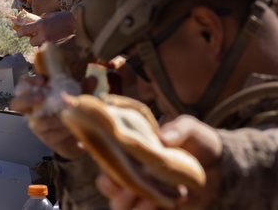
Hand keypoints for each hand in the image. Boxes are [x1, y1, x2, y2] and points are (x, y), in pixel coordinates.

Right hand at [10, 75, 83, 158]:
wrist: (79, 137)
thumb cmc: (72, 111)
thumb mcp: (77, 97)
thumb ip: (83, 88)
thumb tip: (93, 78)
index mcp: (36, 95)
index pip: (23, 84)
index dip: (28, 81)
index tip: (42, 80)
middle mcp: (32, 110)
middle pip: (16, 104)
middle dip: (27, 99)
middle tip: (41, 96)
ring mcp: (37, 126)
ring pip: (38, 122)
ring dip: (53, 118)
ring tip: (66, 115)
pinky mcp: (47, 139)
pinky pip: (51, 134)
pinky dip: (62, 130)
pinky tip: (71, 127)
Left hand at [17, 10, 76, 46]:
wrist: (79, 24)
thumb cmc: (64, 18)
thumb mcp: (50, 15)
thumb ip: (40, 19)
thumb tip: (33, 23)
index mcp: (41, 25)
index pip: (25, 30)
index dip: (20, 33)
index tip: (19, 34)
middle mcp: (44, 35)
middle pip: (31, 42)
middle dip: (33, 39)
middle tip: (38, 36)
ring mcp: (50, 42)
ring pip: (40, 46)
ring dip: (41, 43)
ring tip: (49, 38)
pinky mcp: (56, 48)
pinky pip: (48, 49)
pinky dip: (49, 46)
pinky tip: (54, 42)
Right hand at [95, 115, 220, 209]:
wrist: (222, 164)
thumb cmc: (199, 141)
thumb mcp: (191, 128)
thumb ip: (178, 129)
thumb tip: (162, 138)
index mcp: (132, 156)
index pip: (108, 167)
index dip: (108, 172)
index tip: (121, 171)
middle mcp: (135, 177)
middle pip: (111, 193)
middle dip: (119, 194)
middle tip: (135, 188)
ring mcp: (149, 195)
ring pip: (125, 208)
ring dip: (137, 207)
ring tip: (155, 199)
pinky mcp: (164, 208)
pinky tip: (177, 200)